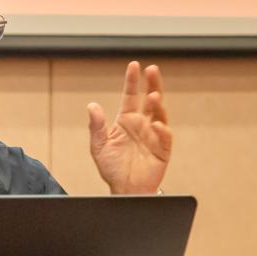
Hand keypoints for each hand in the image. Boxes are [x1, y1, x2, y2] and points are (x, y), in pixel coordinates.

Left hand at [87, 61, 171, 194]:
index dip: (132, 82)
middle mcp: (142, 125)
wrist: (124, 190)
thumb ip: (96, 126)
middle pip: (149, 100)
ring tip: (154, 95)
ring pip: (159, 115)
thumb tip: (92, 106)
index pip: (131, 96)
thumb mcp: (99, 146)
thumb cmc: (112, 168)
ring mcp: (154, 136)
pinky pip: (165, 138)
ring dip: (157, 105)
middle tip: (152, 70)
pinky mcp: (162, 150)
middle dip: (152, 84)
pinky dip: (162, 131)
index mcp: (126, 121)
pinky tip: (157, 124)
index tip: (134, 66)